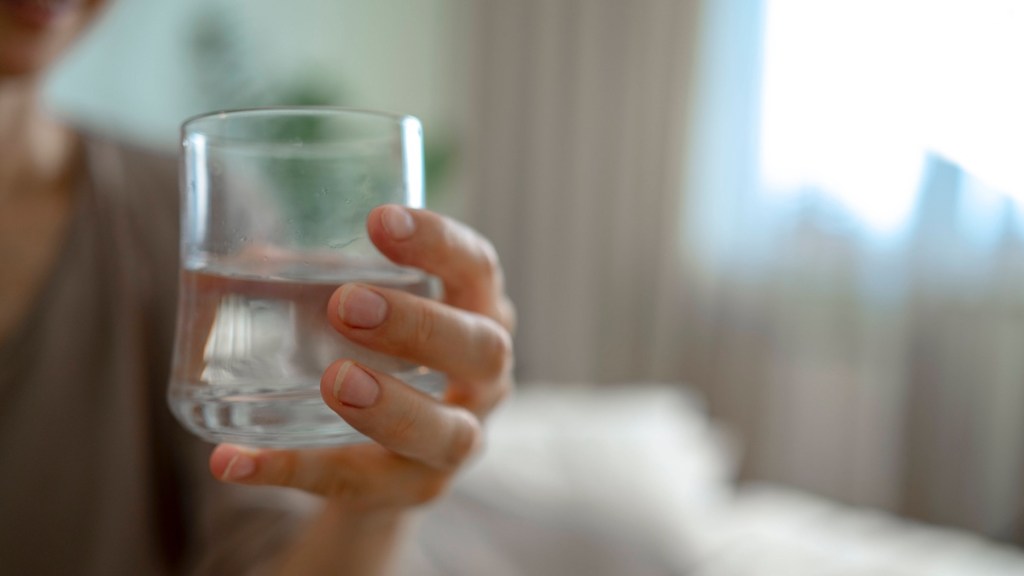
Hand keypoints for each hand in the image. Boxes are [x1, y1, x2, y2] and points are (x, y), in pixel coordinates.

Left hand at [208, 205, 514, 514]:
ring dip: (390, 407)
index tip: (378, 220)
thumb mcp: (367, 313)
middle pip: (481, 350)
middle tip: (348, 305)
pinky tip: (235, 459)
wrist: (384, 459)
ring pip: (446, 434)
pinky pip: (358, 486)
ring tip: (334, 382)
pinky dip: (294, 470)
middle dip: (419, 325)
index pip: (477, 268)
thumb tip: (250, 255)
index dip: (438, 243)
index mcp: (477, 313)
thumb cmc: (378, 356)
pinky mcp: (412, 490)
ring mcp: (457, 442)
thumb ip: (323, 282)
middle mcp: (484, 378)